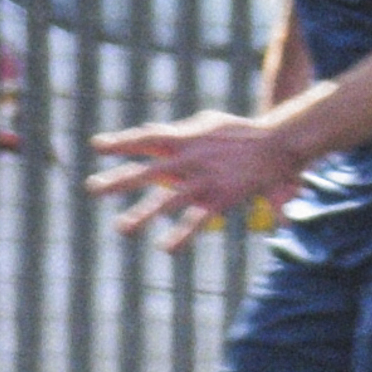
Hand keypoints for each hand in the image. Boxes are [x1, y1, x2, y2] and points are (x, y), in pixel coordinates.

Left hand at [88, 110, 306, 251]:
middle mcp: (189, 160)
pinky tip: (167, 248)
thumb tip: (150, 131)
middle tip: (93, 188)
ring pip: (167, 200)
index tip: (97, 146)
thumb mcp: (210, 122)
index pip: (145, 138)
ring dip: (143, 214)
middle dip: (119, 180)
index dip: (121, 142)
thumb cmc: (244, 131)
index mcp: (184, 139)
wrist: (278, 141)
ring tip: (122, 229)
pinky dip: (182, 234)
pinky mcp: (220, 198)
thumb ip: (180, 130)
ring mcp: (203, 180)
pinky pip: (197, 219)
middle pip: (147, 171)